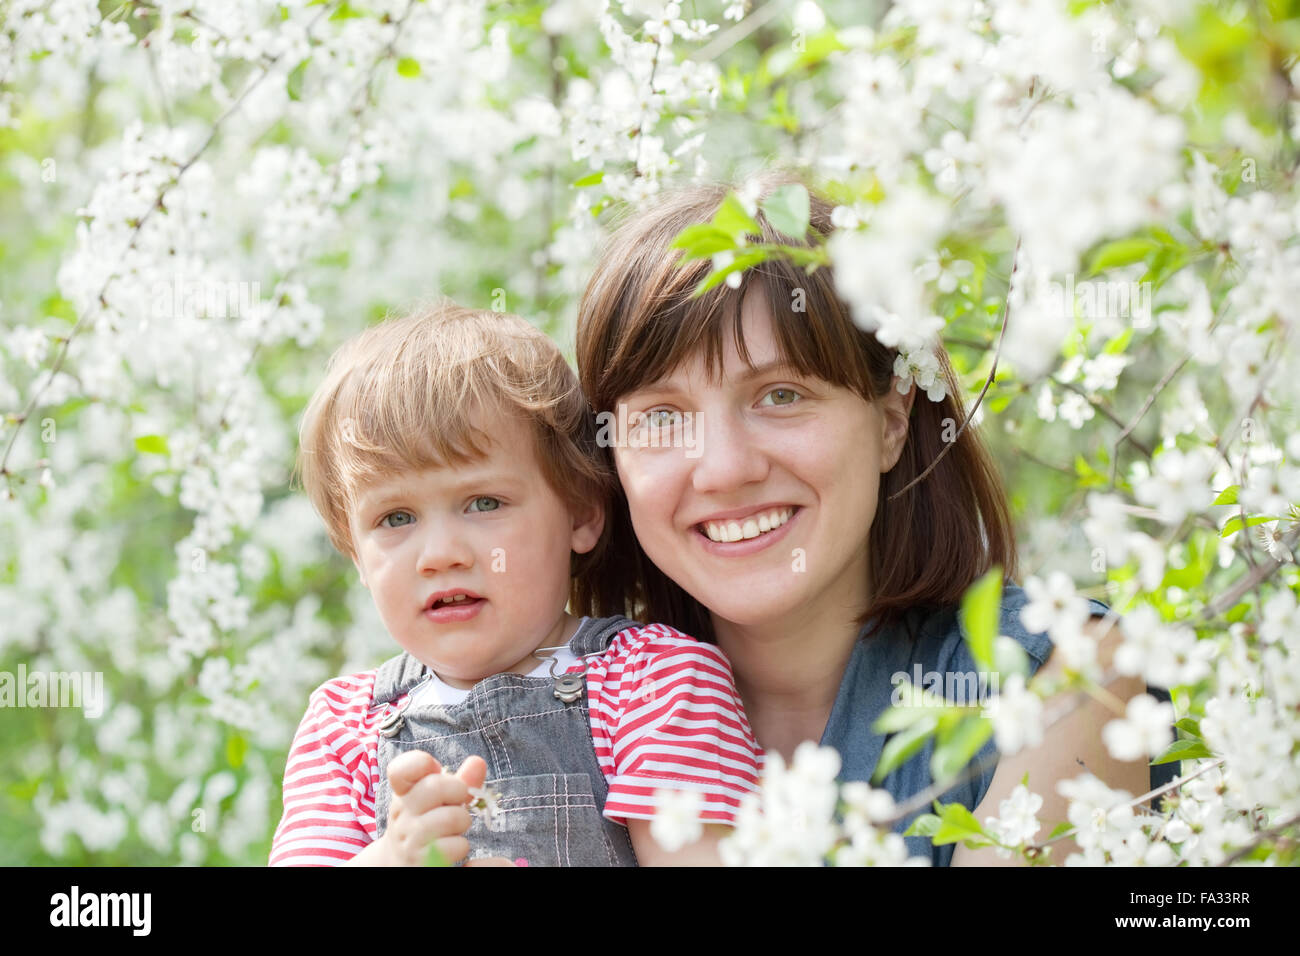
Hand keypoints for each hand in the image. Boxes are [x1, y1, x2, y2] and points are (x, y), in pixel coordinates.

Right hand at [379, 751, 487, 865]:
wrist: (402, 863)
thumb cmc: (427, 823)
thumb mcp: (440, 799)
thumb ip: (460, 780)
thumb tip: (477, 761)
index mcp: (404, 792)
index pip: (400, 770)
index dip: (419, 762)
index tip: (433, 767)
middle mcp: (402, 814)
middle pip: (435, 787)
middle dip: (458, 791)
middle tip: (457, 801)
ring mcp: (409, 840)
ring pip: (451, 818)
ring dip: (462, 821)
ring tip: (456, 827)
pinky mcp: (421, 862)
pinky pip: (455, 846)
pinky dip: (461, 845)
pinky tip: (452, 847)